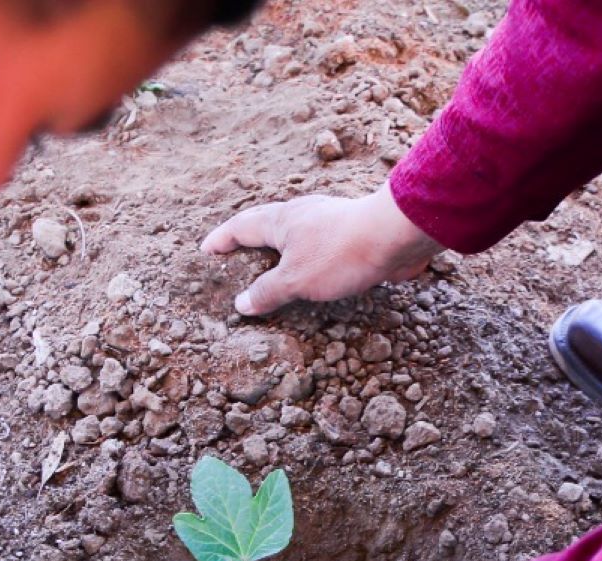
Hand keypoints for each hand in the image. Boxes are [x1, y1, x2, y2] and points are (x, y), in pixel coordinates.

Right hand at [201, 186, 442, 316]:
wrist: (394, 237)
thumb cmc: (340, 254)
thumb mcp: (295, 279)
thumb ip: (267, 291)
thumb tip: (241, 303)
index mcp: (280, 221)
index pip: (240, 227)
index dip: (221, 240)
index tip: (207, 250)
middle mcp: (301, 215)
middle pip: (266, 224)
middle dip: (248, 238)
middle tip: (235, 250)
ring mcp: (327, 222)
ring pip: (294, 233)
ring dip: (280, 246)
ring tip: (272, 262)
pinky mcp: (350, 234)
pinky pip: (318, 245)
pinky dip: (306, 257)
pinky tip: (314, 269)